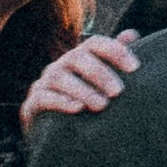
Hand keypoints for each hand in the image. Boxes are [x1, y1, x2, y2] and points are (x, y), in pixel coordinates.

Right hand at [20, 32, 139, 124]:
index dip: (116, 51)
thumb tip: (131, 33)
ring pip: (61, 77)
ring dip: (83, 90)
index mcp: (79, 57)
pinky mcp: (32, 103)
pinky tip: (77, 109)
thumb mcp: (99, 82)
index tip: (135, 68)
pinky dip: (61, 102)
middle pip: (78, 57)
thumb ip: (113, 58)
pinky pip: (44, 97)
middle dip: (100, 73)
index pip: (96, 43)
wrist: (53, 132)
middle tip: (118, 92)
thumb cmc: (83, 102)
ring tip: (102, 105)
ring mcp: (45, 82)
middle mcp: (61, 65)